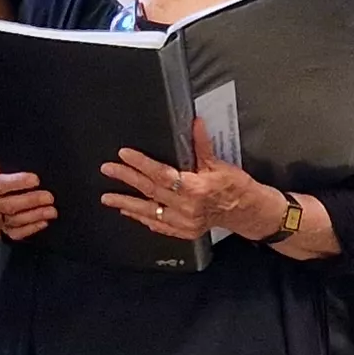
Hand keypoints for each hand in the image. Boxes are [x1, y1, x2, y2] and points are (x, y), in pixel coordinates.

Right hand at [0, 153, 53, 240]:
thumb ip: (8, 157)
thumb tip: (29, 155)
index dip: (18, 182)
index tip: (35, 179)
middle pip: (8, 205)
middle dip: (31, 201)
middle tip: (49, 197)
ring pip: (14, 221)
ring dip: (35, 216)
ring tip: (51, 210)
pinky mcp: (2, 228)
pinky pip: (15, 233)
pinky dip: (31, 229)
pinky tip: (43, 222)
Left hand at [102, 117, 285, 241]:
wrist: (246, 211)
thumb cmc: (235, 186)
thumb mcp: (219, 164)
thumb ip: (202, 145)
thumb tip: (195, 122)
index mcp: (195, 188)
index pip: (161, 174)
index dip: (141, 163)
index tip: (124, 154)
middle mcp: (186, 208)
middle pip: (150, 191)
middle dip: (126, 179)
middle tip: (108, 170)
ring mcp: (184, 223)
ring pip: (149, 211)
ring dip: (126, 203)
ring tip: (107, 197)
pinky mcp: (183, 232)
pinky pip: (158, 225)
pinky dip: (142, 218)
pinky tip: (129, 211)